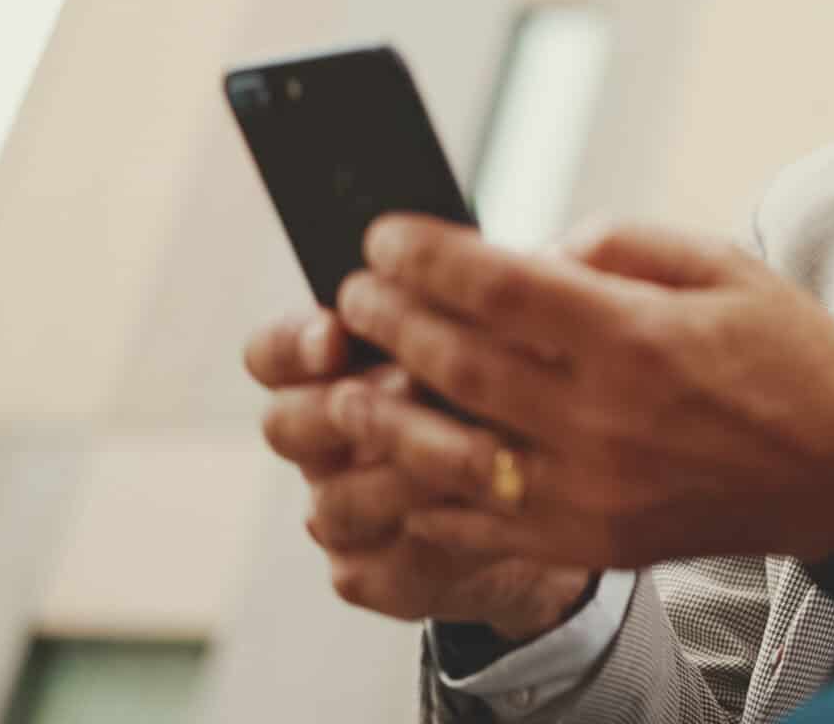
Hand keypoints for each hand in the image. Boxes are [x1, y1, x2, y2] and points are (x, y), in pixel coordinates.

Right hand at [245, 310, 594, 638]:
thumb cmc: (523, 393)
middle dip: (343, 409)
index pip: (274, 353)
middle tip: (408, 391)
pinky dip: (429, 542)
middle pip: (284, 425)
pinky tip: (485, 517)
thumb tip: (526, 258)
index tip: (337, 334)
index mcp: (335, 370)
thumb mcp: (516, 333)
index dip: (294, 345)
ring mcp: (341, 512)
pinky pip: (374, 568)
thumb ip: (494, 298)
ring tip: (476, 454)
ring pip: (333, 501)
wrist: (559, 500)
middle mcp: (322, 442)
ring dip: (401, 475)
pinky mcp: (372, 574)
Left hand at [329, 216, 833, 571]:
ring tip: (350, 381)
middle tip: (354, 292)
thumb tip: (538, 250)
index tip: (384, 235)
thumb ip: (626, 243)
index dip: (426, 256)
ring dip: (385, 412)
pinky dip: (426, 491)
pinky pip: (481, 522)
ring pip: (449, 452)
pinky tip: (400, 459)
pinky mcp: (591, 540)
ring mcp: (593, 489)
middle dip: (389, 319)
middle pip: (458, 362)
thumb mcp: (727, 267)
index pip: (499, 287)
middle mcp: (605, 416)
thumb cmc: (790, 358)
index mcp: (638, 337)